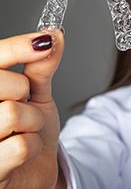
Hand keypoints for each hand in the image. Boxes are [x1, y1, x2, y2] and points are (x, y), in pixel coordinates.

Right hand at [0, 30, 64, 188]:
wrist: (33, 167)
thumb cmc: (29, 129)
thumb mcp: (37, 94)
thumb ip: (40, 67)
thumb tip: (54, 35)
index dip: (19, 47)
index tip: (45, 41)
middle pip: (4, 84)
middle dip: (25, 92)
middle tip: (23, 103)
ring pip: (12, 114)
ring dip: (33, 122)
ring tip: (24, 129)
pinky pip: (20, 146)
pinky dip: (33, 146)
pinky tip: (22, 152)